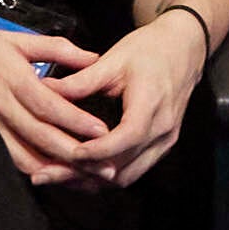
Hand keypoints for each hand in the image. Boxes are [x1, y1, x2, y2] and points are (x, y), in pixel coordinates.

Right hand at [0, 17, 114, 180]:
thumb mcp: (9, 38)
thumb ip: (53, 48)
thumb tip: (92, 57)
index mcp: (11, 76)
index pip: (49, 105)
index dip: (76, 121)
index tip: (102, 132)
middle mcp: (0, 104)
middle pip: (41, 136)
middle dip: (74, 154)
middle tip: (104, 167)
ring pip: (24, 154)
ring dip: (55, 168)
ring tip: (82, 178)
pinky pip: (7, 157)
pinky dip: (30, 169)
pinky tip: (50, 176)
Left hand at [39, 5, 216, 182]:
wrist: (184, 49)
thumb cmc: (150, 50)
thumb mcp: (114, 59)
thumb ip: (81, 80)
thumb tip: (45, 89)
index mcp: (152, 104)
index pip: (126, 138)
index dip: (97, 151)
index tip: (70, 153)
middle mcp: (163, 130)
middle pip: (123, 167)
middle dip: (84, 174)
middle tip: (49, 173)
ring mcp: (164, 142)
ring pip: (126, 177)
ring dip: (93, 180)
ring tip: (60, 176)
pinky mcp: (161, 147)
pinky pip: (132, 171)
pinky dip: (105, 176)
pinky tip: (81, 171)